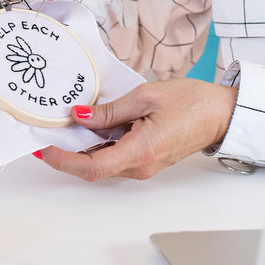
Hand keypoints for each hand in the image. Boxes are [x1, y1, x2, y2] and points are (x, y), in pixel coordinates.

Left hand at [38, 79, 237, 180]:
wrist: (220, 114)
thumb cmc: (192, 103)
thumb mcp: (145, 97)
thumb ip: (109, 110)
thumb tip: (79, 115)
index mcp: (140, 151)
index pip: (91, 167)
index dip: (63, 161)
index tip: (44, 148)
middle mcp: (140, 166)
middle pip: (92, 167)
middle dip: (67, 152)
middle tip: (48, 132)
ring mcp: (143, 166)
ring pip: (102, 163)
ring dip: (81, 147)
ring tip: (65, 125)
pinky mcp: (145, 160)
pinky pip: (114, 157)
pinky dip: (98, 144)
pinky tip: (90, 126)